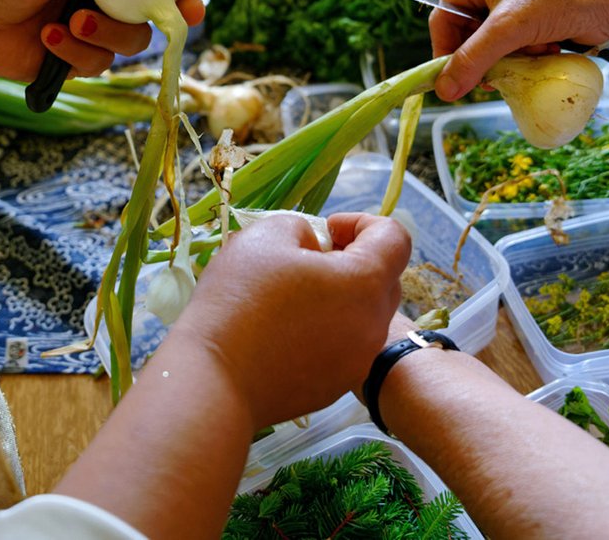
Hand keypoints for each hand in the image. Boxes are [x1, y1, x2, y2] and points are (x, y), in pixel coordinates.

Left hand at [0, 0, 206, 81]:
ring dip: (108, 31)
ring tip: (73, 21)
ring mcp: (96, 30)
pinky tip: (48, 37)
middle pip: (161, 7)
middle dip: (178, 12)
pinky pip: (99, 63)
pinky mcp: (80, 61)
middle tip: (185, 14)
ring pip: (133, 39)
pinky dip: (75, 51)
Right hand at [173, 212, 410, 428]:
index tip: (325, 230)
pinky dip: (323, 331)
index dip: (363, 222)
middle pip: (383, 278)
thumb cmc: (240, 299)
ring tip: (291, 296)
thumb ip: (303, 228)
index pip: (395, 238)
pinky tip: (282, 333)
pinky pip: (342, 346)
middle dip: (352, 259)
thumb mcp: (267, 235)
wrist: (213, 380)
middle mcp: (373, 325)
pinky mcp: (334, 387)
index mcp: (365, 282)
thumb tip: (314, 249)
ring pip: (362, 315)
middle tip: (307, 259)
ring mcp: (356, 361)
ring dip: (338, 297)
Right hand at [429, 0, 608, 100]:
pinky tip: (543, 52)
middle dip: (484, 55)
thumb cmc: (558, 0)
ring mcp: (514, 4)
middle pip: (468, 33)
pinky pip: (513, 47)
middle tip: (491, 76)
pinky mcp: (532, 20)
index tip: (450, 77)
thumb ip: (473, 59)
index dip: (444, 47)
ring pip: (492, 45)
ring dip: (508, 57)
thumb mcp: (508, 30)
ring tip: (530, 55)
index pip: (444, 14)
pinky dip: (524, 56)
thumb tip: (443, 91)